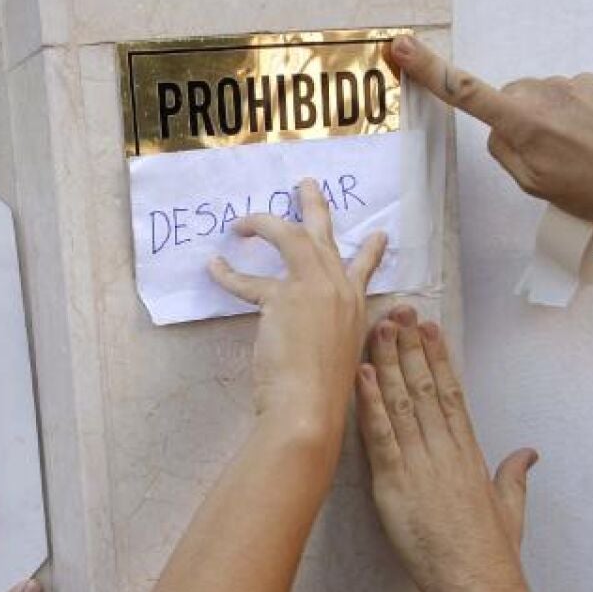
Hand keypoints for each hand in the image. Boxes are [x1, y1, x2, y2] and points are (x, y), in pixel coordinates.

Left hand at [210, 177, 387, 443]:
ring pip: (290, 236)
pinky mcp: (282, 298)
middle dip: (314, 204)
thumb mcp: (340, 355)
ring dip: (263, 222)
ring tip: (243, 220)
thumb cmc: (323, 392)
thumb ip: (333, 335)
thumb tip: (316, 332)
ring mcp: (313, 288)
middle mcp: (339, 289)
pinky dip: (227, 272)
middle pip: (325, 235)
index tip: (378, 235)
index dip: (370, 250)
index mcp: (357, 306)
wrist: (310, 407)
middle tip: (304, 184)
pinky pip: (247, 279)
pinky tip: (214, 265)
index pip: (365, 268)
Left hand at [357, 307, 536, 591]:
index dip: (439, 359)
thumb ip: (515, 477)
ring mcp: (421, 464)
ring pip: (403, 402)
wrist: (478, 584)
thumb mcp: (510, 509)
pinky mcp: (397, 484)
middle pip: (426, 387)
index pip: (453, 394)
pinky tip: (360, 376)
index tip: (430, 329)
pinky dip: (369, 404)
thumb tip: (528, 454)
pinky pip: (381, 435)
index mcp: (469, 455)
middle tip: (399, 311)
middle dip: (410, 347)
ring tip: (377, 328)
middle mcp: (446, 451)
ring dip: (387, 363)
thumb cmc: (492, 554)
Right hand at [389, 35, 592, 249]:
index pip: (465, 92)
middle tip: (551, 163)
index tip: (401, 48)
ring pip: (551, 100)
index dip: (429, 71)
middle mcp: (549, 92)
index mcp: (524, 121)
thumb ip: (507, 154)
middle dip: (521, 123)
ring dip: (560, 124)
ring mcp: (583, 83)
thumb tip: (501, 131)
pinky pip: (583, 98)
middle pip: (514, 100)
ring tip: (589, 159)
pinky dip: (588, 119)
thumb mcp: (537, 187)